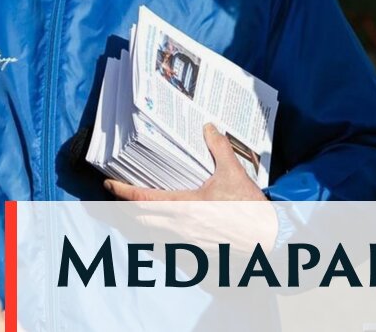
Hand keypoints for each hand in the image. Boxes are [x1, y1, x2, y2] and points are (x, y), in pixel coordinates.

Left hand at [105, 123, 275, 250]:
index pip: (142, 199)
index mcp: (184, 205)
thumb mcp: (233, 173)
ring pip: (150, 232)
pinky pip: (167, 242)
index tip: (107, 184)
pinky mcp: (195, 249)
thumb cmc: (250, 208)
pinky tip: (158, 224)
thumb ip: (218, 148)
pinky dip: (157, 233)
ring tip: (132, 207)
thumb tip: (208, 127)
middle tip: (116, 194)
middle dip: (124, 207)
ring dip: (138, 221)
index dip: (121, 191)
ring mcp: (186, 240)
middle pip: (139, 218)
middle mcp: (180, 225)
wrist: (268, 238)